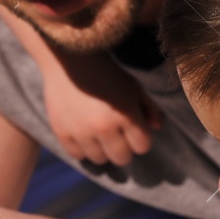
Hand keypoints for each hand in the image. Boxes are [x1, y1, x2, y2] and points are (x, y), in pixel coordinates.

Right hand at [41, 54, 162, 166]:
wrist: (69, 58)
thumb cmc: (106, 72)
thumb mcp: (133, 85)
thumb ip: (149, 107)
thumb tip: (156, 128)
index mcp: (126, 115)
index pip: (142, 146)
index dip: (140, 137)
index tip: (134, 128)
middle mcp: (103, 127)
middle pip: (122, 158)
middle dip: (123, 147)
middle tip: (116, 132)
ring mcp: (81, 132)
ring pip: (100, 159)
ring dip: (102, 148)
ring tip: (98, 132)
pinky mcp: (62, 133)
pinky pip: (78, 155)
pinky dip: (82, 148)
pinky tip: (83, 132)